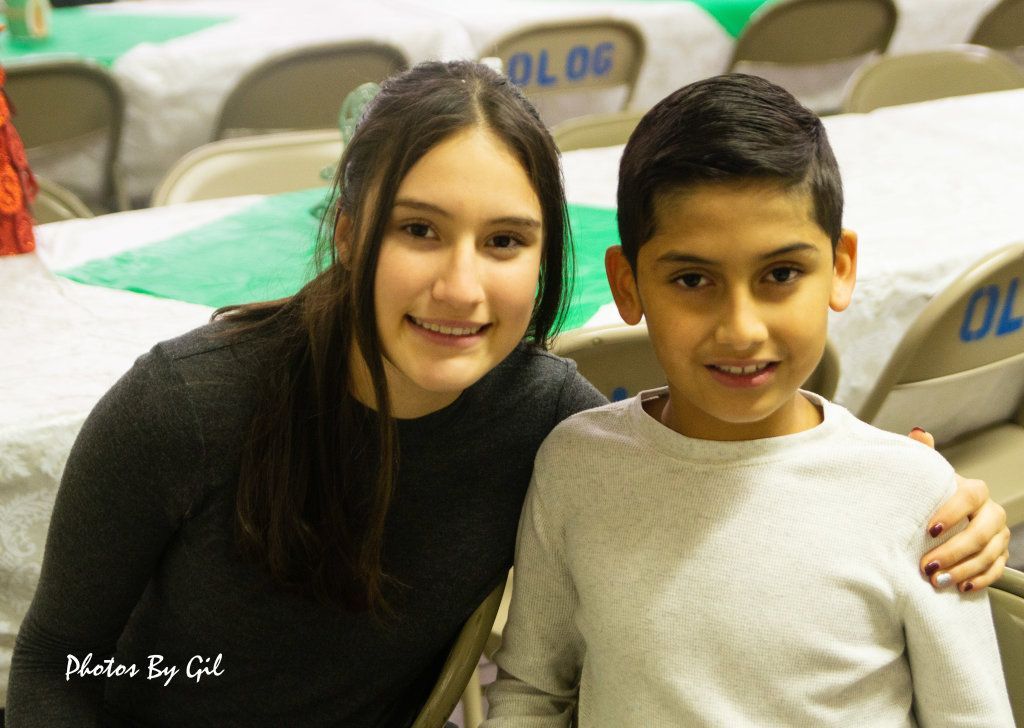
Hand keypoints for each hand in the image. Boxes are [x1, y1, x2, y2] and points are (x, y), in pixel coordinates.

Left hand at [909, 428, 1009, 591]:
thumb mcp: (928, 478)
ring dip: (962, 570)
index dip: (951, 513)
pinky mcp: (1000, 555)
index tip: (928, 529)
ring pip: (988, 555)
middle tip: (927, 566)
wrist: (946, 518)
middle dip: (953, 551)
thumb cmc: (933, 496)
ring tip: (937, 580)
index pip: (968, 498)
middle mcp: (992, 512)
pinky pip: (996, 571)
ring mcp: (999, 536)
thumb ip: (925, 456)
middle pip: (980, 533)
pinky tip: (959, 588)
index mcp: (974, 490)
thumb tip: (919, 432)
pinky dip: (978, 580)